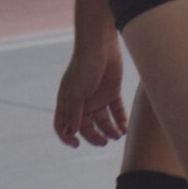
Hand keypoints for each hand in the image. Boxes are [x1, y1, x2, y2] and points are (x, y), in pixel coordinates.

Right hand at [54, 31, 127, 147]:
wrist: (101, 44)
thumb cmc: (84, 66)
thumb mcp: (76, 92)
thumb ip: (75, 113)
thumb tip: (72, 132)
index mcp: (68, 102)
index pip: (63, 125)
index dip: (67, 137)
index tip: (76, 144)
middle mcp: (82, 102)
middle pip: (86, 127)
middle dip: (94, 137)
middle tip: (104, 142)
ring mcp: (97, 97)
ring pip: (103, 122)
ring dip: (110, 131)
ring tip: (117, 136)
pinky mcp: (112, 92)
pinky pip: (116, 112)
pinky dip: (120, 121)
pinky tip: (124, 128)